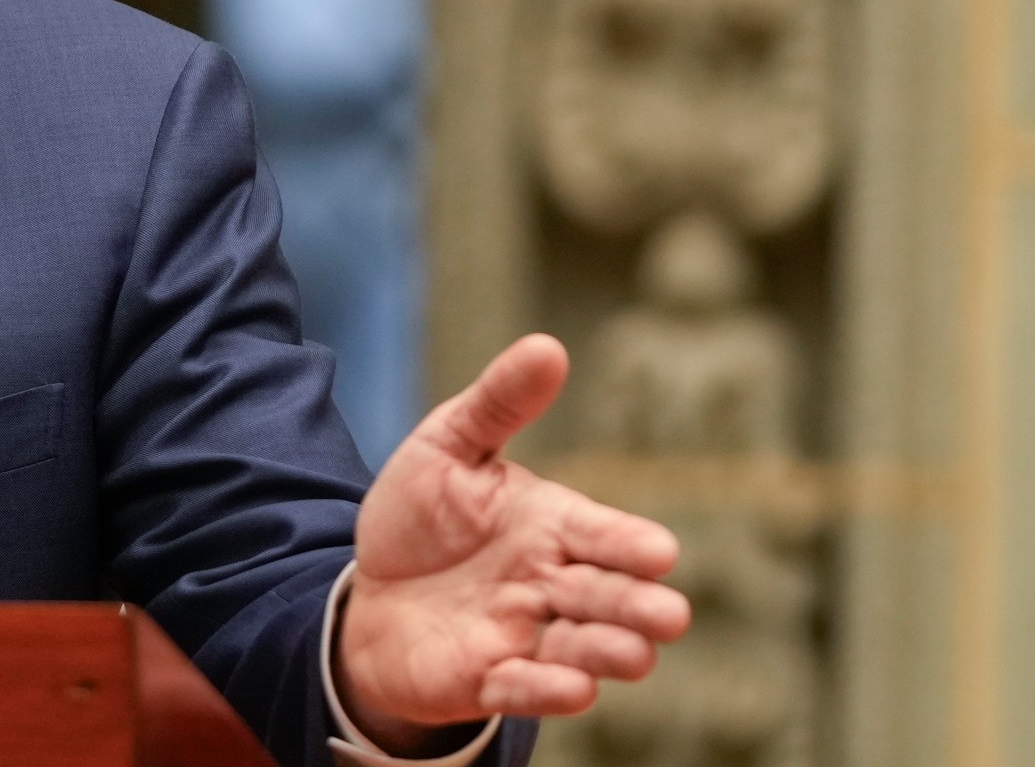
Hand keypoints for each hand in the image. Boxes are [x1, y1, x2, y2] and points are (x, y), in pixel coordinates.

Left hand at [334, 334, 689, 744]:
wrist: (367, 588)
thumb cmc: (421, 516)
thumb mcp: (448, 448)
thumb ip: (498, 403)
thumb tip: (548, 345)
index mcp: (553, 524)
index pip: (605, 534)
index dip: (630, 544)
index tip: (658, 552)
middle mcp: (552, 583)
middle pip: (611, 597)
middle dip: (639, 607)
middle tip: (667, 615)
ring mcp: (526, 634)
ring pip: (586, 649)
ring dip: (611, 653)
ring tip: (633, 655)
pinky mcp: (491, 679)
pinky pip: (528, 689)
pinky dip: (550, 690)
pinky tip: (573, 689)